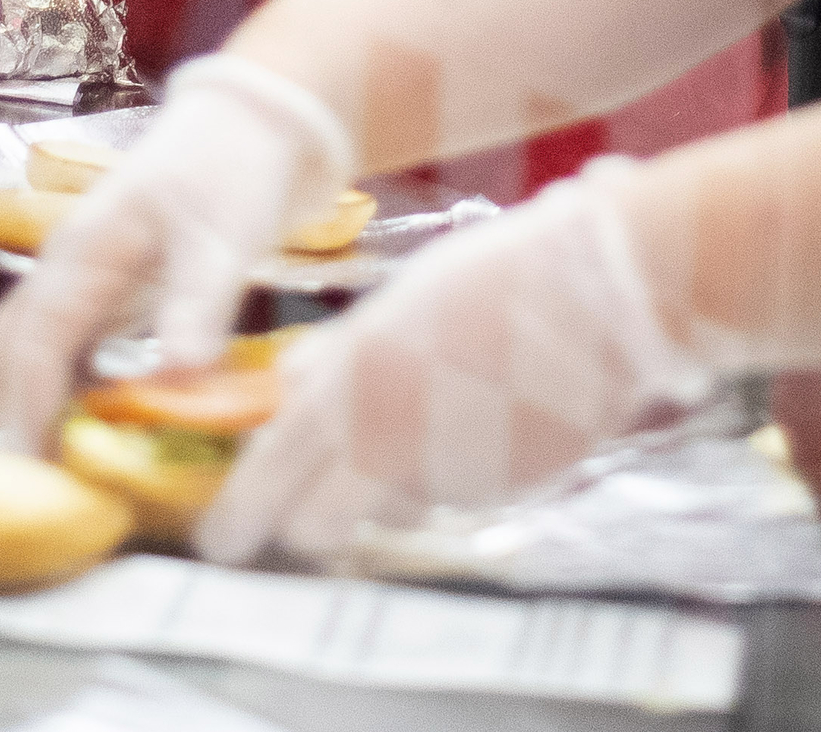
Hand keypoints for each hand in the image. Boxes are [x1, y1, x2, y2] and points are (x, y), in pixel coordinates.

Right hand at [0, 53, 355, 447]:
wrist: (249, 122)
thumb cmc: (235, 173)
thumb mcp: (225, 239)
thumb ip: (199, 304)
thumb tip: (176, 375)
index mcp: (85, 252)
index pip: (34, 342)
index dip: (30, 409)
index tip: (39, 471)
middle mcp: (66, 265)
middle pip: (5, 349)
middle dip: (12, 413)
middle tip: (46, 483)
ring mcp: (78, 274)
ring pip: (24, 347)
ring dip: (29, 401)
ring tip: (64, 464)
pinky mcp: (100, 286)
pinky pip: (57, 344)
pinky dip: (57, 386)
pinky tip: (92, 423)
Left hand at [196, 157, 716, 564]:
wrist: (602, 291)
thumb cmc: (495, 277)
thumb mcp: (399, 303)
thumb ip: (340, 355)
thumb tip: (291, 386)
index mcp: (353, 382)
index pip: (274, 469)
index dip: (240, 513)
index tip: (218, 543)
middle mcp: (391, 438)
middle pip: (317, 526)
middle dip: (310, 521)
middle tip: (315, 509)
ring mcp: (448, 473)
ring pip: (392, 511)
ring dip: (393, 490)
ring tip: (433, 424)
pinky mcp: (502, 491)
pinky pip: (456, 498)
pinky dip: (455, 476)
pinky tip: (485, 420)